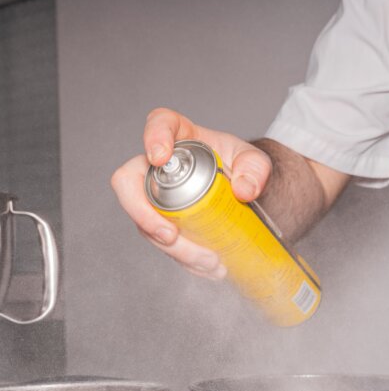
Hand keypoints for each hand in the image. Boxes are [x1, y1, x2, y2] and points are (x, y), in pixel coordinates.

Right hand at [111, 108, 271, 279]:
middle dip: (144, 215)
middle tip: (170, 236)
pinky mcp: (164, 224)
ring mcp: (158, 197)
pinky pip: (164, 244)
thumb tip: (244, 190)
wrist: (246, 194)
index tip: (159, 157)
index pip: (159, 124)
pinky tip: (209, 267)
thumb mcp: (256, 163)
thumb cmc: (243, 169)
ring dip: (174, 248)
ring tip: (209, 261)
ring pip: (146, 223)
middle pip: (130, 183)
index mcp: (182, 138)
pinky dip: (186, 260)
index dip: (153, 138)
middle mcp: (161, 168)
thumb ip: (256, 169)